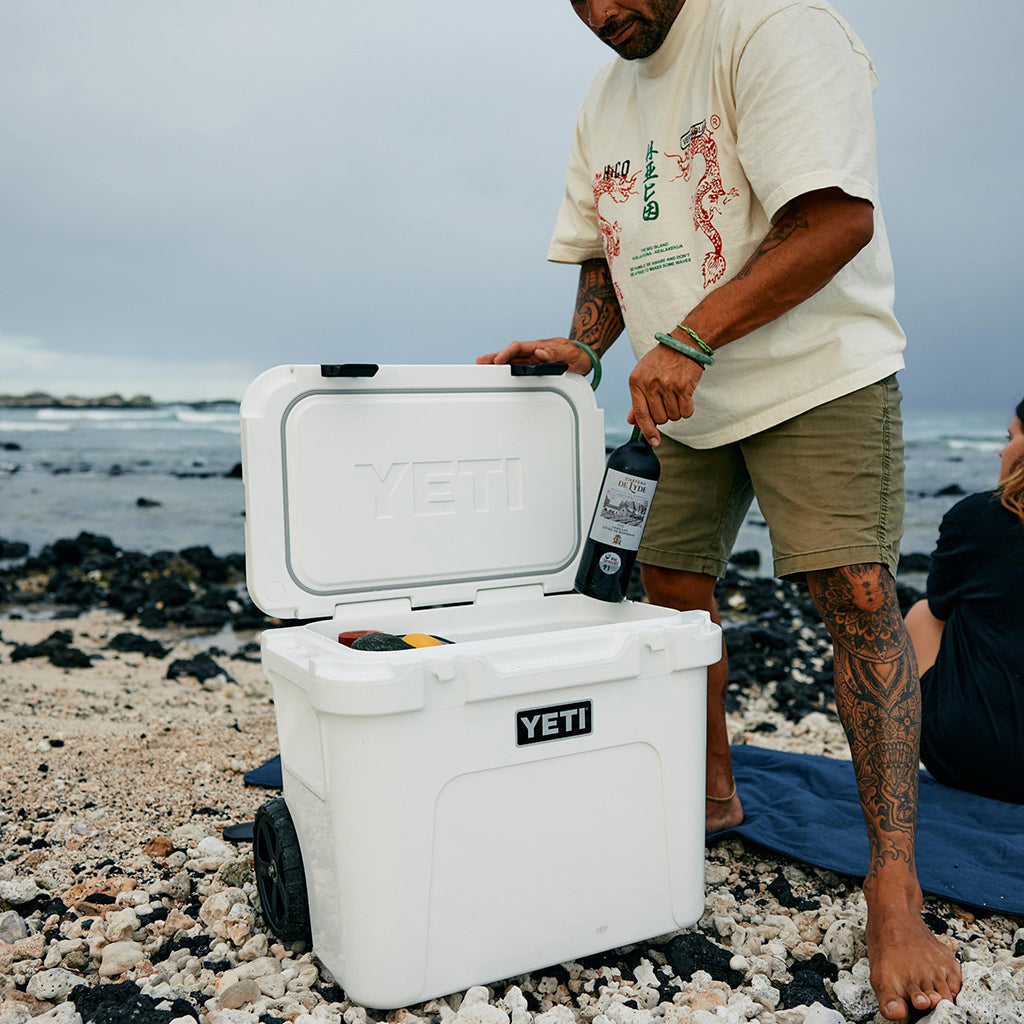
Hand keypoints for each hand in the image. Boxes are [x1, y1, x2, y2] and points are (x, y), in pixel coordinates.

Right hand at [476, 337, 593, 376]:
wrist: (585, 357)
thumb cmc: (577, 353)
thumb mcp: (569, 353)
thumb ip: (555, 353)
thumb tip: (540, 354)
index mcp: (538, 347)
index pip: (518, 348)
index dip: (506, 353)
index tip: (498, 360)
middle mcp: (532, 353)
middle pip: (509, 354)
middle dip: (493, 357)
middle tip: (479, 363)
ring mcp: (532, 361)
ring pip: (511, 362)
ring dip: (496, 365)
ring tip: (482, 368)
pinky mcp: (534, 368)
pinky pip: (518, 369)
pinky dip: (506, 371)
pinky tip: (498, 375)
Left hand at [626, 342, 703, 445]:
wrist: (684, 344)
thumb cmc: (662, 361)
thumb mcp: (643, 376)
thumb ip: (637, 400)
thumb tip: (632, 421)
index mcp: (636, 382)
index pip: (640, 413)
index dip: (647, 430)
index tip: (653, 441)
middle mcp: (650, 384)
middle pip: (659, 418)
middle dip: (665, 415)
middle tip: (668, 400)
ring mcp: (667, 385)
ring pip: (673, 416)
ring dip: (677, 411)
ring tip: (676, 395)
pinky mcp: (684, 387)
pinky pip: (686, 412)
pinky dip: (687, 409)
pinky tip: (686, 396)